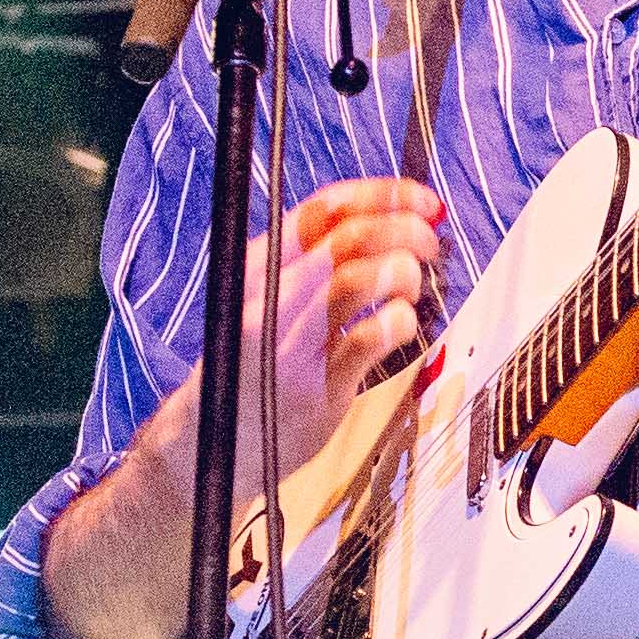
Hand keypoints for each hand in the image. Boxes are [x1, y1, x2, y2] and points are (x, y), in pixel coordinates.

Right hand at [251, 178, 446, 446]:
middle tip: (428, 244)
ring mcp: (290, 343)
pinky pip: (367, 340)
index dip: (383, 195)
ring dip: (401, 272)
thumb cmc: (253, 362)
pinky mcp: (315, 388)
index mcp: (260, 265)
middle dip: (403, 231)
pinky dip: (398, 322)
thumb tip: (396, 216)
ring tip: (411, 286)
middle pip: (347, 239)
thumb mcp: (270, 299)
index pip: (325, 209)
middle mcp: (269, 296)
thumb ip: (318, 261)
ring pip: (356, 281)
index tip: (425, 201)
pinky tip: (401, 324)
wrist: (210, 442)